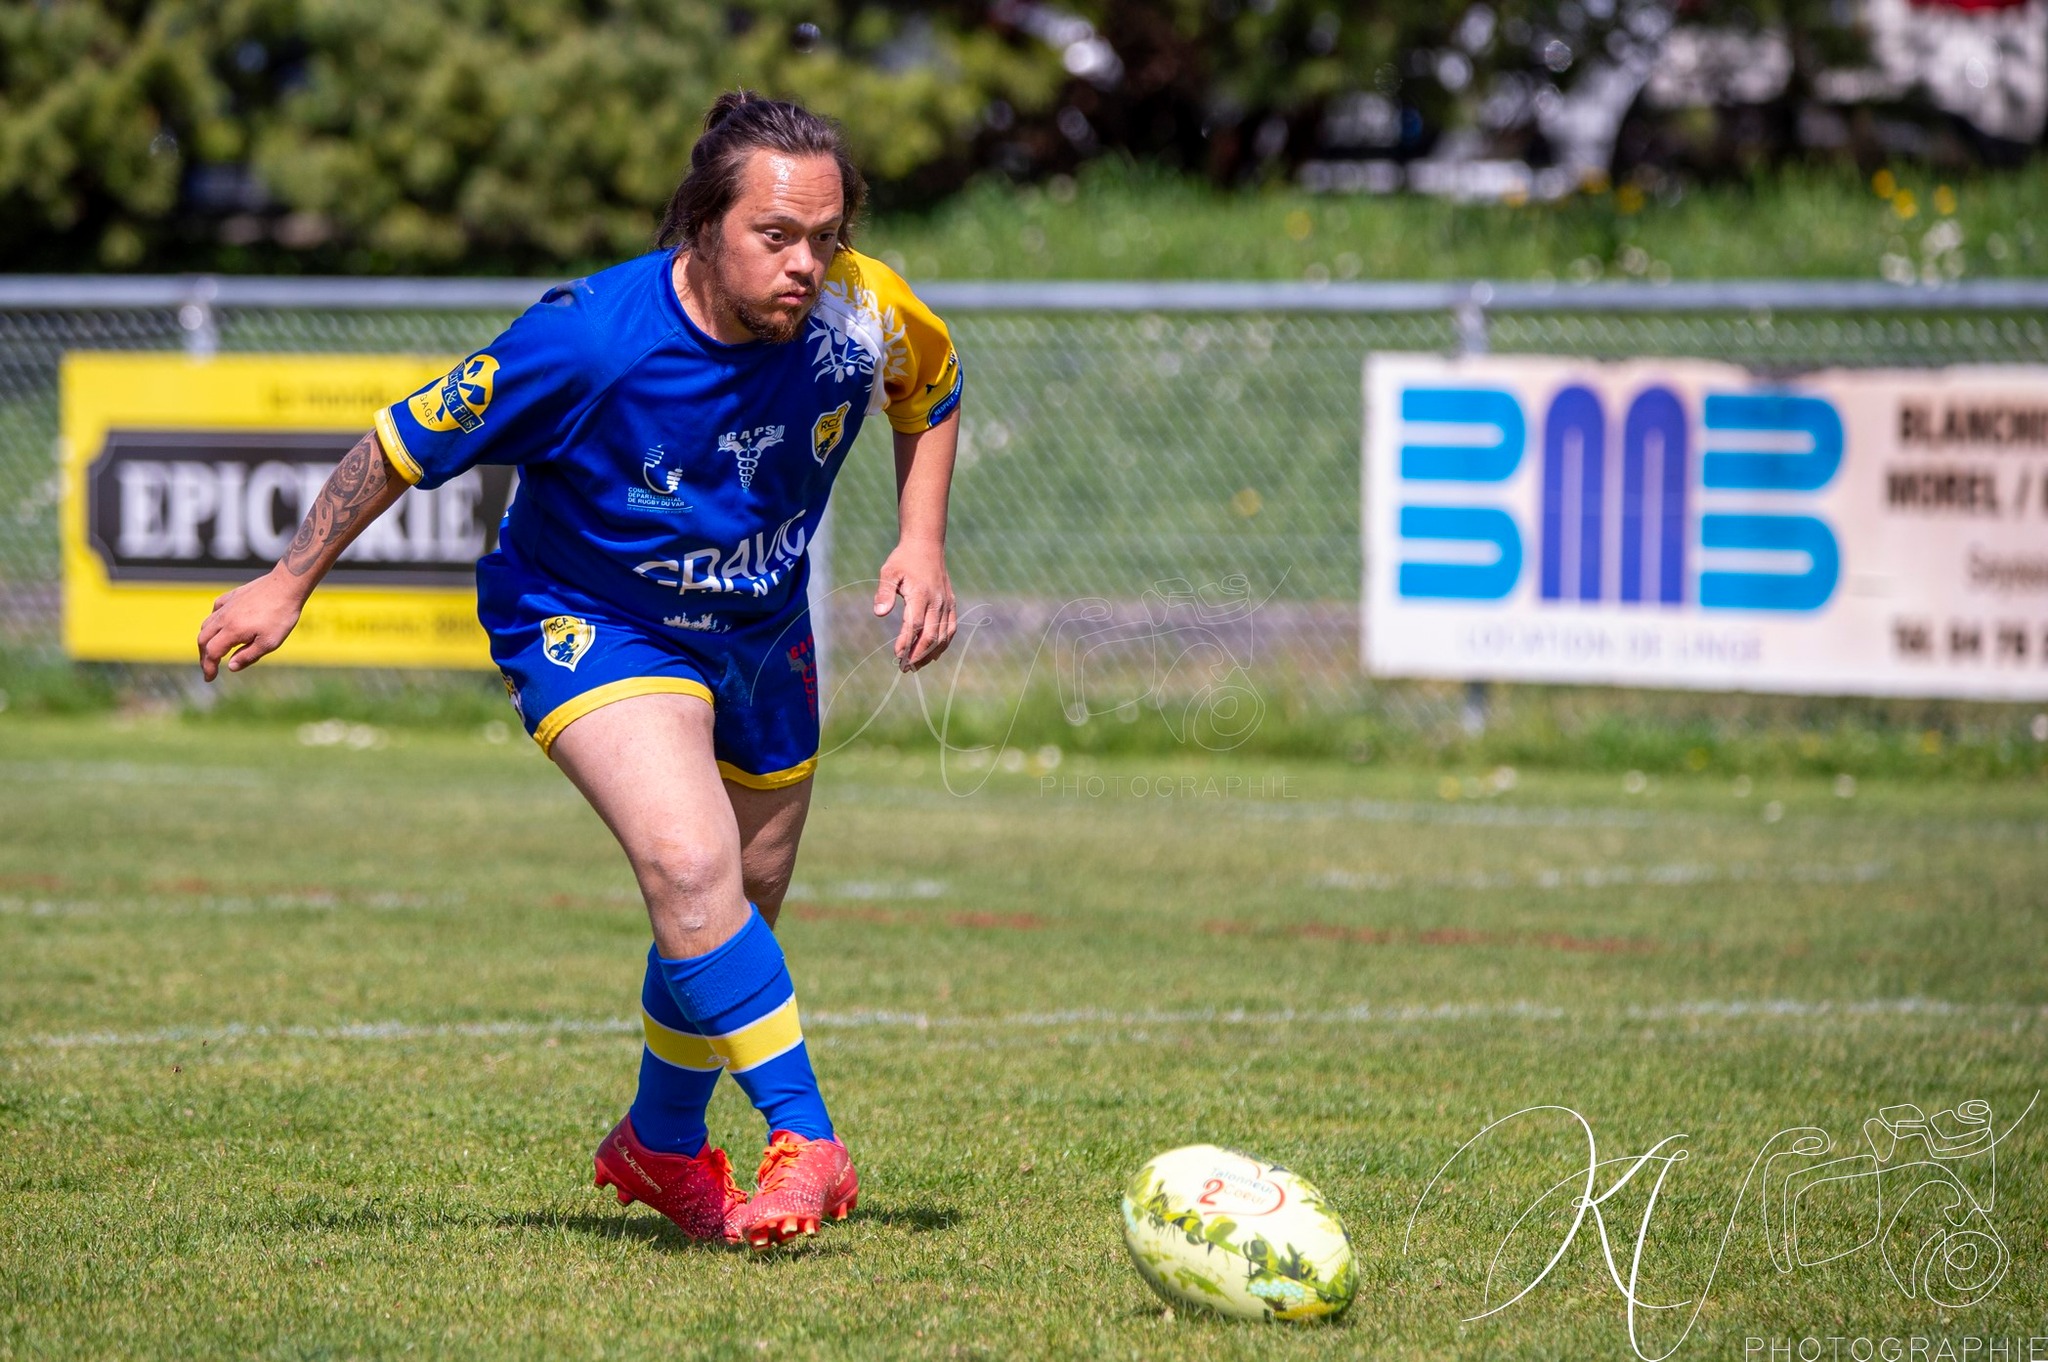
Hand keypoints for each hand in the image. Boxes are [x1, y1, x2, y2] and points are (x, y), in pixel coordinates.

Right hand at [197, 566, 306, 680]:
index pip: (211, 653)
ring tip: (212, 650)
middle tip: (208, 667)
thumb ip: (249, 656)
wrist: (286, 585)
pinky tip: (220, 625)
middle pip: (203, 639)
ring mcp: (227, 605)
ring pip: (207, 624)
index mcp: (232, 631)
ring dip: (205, 640)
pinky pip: (215, 610)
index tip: (209, 678)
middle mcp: (224, 617)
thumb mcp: (270, 642)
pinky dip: (212, 622)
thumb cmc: (281, 615)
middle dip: (203, 656)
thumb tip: (230, 667)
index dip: (208, 667)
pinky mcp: (232, 596)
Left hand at [872, 539, 954, 671]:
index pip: (914, 626)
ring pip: (943, 636)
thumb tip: (879, 613)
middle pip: (931, 636)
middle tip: (904, 668)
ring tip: (916, 665)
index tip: (897, 655)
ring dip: (930, 653)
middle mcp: (937, 601)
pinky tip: (932, 654)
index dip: (906, 643)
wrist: (926, 545)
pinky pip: (950, 629)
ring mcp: (947, 603)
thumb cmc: (904, 560)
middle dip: (917, 655)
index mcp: (921, 594)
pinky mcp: (951, 603)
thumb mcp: (889, 572)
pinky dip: (943, 644)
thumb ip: (884, 593)